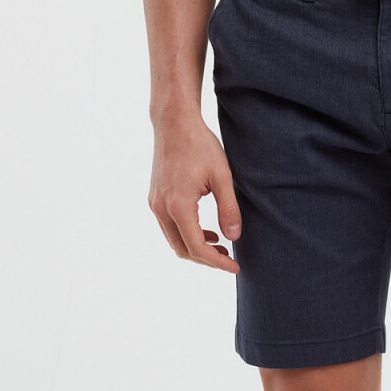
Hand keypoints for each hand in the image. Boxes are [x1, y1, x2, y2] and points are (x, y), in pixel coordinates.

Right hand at [148, 112, 241, 272]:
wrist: (174, 123)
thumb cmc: (200, 145)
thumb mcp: (222, 176)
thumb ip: (229, 208)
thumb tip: (234, 237)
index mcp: (178, 205)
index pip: (197, 247)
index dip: (217, 262)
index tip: (235, 267)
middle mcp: (161, 208)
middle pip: (182, 249)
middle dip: (206, 259)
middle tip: (230, 259)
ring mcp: (155, 204)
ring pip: (174, 240)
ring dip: (196, 248)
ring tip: (220, 245)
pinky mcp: (154, 198)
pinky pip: (169, 227)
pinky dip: (186, 234)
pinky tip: (206, 230)